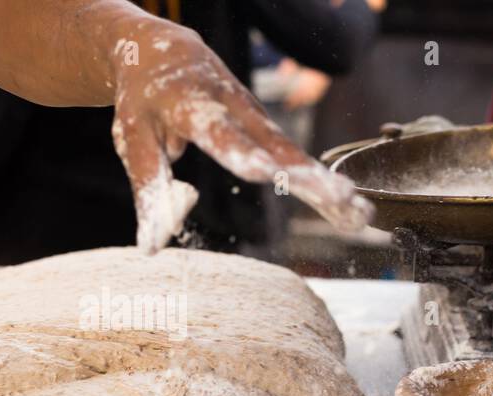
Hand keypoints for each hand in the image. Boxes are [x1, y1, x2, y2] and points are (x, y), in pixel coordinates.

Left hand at [109, 23, 372, 251]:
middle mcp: (234, 107)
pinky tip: (353, 213)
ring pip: (295, 155)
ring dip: (328, 185)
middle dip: (307, 175)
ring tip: (359, 216)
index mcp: (192, 103)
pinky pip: (297, 161)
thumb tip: (153, 247)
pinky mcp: (268, 130)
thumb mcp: (133, 139)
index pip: (218, 131)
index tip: (262, 172)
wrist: (168, 52)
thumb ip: (149, 189)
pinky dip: (325, 186)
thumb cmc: (145, 100)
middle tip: (340, 199)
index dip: (239, 152)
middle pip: (274, 145)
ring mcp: (257, 117)